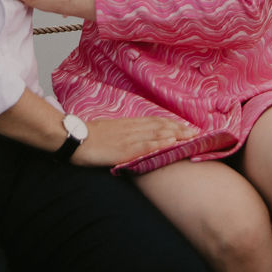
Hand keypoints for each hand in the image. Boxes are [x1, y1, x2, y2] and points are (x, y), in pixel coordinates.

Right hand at [71, 115, 198, 167]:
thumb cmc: (88, 136)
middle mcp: (132, 128)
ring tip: (191, 137)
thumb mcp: (109, 130)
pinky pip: (144, 146)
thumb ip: (124, 132)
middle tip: (197, 133)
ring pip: (157, 134)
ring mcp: (129, 138)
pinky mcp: (123, 150)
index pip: (155, 122)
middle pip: (160, 126)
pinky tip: (170, 144)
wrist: (74, 138)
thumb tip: (135, 136)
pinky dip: (159, 144)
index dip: (172, 124)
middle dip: (180, 130)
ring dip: (175, 135)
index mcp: (129, 124)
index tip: (187, 127)